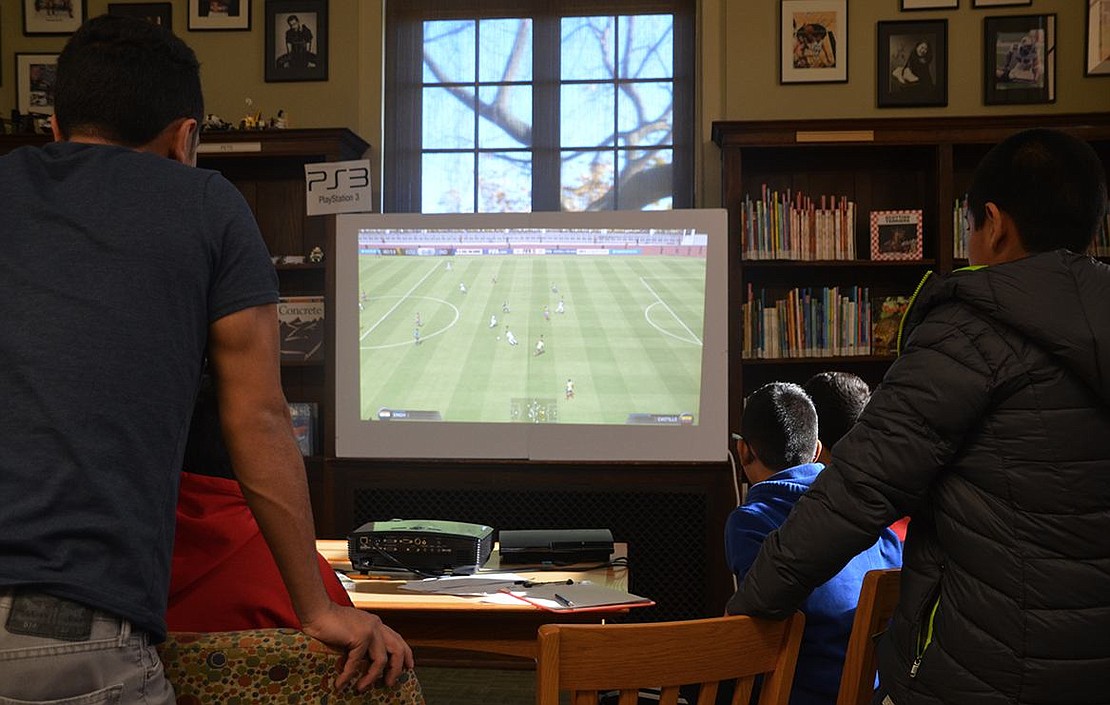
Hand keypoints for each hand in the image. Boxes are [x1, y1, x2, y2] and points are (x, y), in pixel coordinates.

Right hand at [300, 603, 414, 691]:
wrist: (317, 610)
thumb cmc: (328, 622)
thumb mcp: (351, 631)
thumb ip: (361, 642)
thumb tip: (364, 663)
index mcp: (376, 624)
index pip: (397, 640)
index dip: (406, 654)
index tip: (409, 667)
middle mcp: (376, 625)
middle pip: (397, 650)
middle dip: (396, 669)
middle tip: (389, 683)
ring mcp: (370, 630)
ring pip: (381, 660)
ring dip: (371, 677)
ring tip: (362, 688)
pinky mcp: (360, 636)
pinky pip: (357, 662)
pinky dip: (348, 675)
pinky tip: (341, 683)